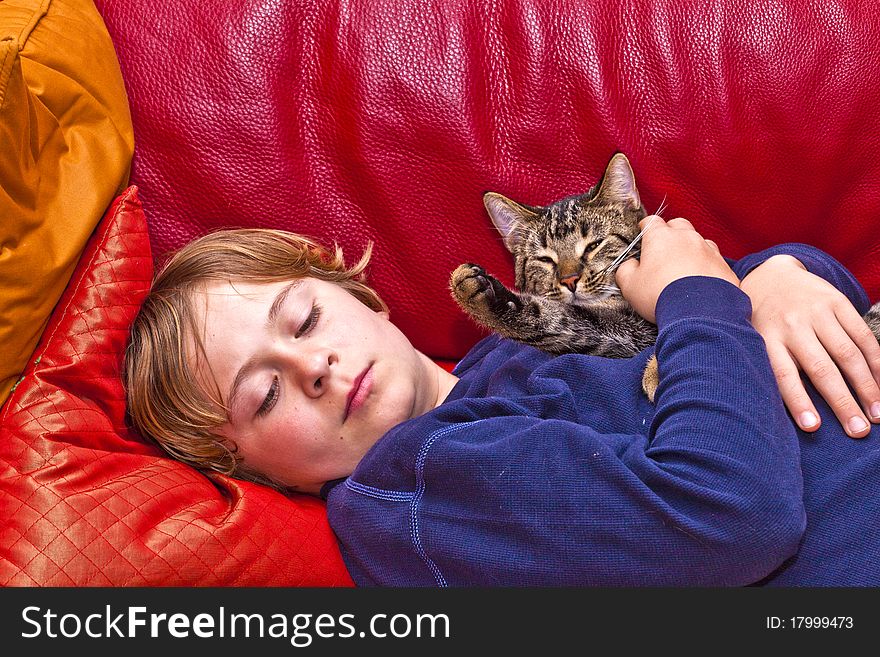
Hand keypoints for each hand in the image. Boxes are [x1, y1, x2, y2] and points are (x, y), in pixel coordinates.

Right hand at [615, 216, 738, 322]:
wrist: (698, 311)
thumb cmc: (660, 295)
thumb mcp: (630, 286)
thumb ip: (625, 270)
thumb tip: (629, 265)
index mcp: (660, 238)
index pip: (651, 222)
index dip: (645, 227)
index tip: (643, 234)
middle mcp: (685, 237)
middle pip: (678, 224)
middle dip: (670, 232)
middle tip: (663, 249)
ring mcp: (707, 249)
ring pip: (698, 240)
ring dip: (690, 248)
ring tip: (683, 265)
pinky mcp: (723, 264)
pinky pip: (714, 258)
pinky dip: (706, 263)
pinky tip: (700, 277)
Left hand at [740, 254, 879, 437]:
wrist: (770, 275)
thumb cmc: (762, 320)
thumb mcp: (755, 340)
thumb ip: (770, 367)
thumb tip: (782, 410)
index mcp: (767, 339)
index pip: (783, 375)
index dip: (798, 402)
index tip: (812, 427)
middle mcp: (792, 326)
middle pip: (821, 369)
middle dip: (843, 402)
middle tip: (859, 431)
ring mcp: (816, 312)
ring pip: (846, 354)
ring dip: (867, 386)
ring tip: (877, 413)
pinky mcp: (836, 302)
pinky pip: (861, 335)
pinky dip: (876, 361)